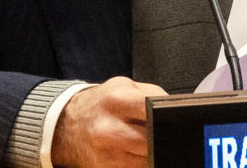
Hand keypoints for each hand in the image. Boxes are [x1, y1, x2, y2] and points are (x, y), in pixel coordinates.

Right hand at [51, 76, 166, 166]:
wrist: (68, 124)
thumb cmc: (102, 104)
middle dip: (162, 138)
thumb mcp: (125, 87)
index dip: (168, 118)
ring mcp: (107, 154)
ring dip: (152, 152)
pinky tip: (135, 152)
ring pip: (148, 160)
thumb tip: (178, 112)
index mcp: (116, 100)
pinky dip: (140, 162)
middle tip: (162, 132)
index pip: (155, 112)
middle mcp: (109, 129)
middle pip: (153, 141)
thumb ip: (153, 95)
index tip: (175, 120)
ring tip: (147, 141)